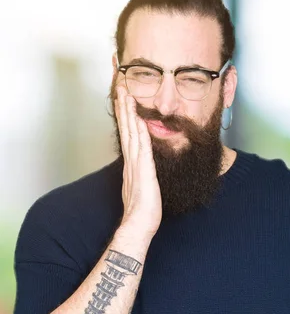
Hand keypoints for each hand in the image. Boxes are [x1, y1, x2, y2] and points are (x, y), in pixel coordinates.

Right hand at [115, 86, 161, 239]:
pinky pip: (141, 149)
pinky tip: (139, 120)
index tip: (124, 99)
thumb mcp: (142, 185)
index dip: (125, 116)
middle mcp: (132, 161)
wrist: (138, 225)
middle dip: (123, 107)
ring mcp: (136, 165)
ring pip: (132, 133)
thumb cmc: (143, 209)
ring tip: (126, 95)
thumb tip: (144, 164)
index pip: (128, 134)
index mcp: (132, 163)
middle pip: (126, 128)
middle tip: (120, 88)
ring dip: (129, 114)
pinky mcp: (143, 172)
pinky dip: (140, 133)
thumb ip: (141, 172)